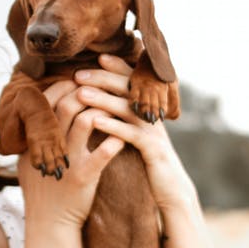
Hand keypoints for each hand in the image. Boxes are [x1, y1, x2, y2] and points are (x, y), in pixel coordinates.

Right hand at [17, 79, 124, 229]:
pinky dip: (114, 142)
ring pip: (86, 122)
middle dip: (87, 92)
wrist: (48, 222)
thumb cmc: (42, 188)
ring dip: (103, 111)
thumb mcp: (28, 159)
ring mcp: (67, 160)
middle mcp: (49, 146)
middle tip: (101, 90)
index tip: (78, 82)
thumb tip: (38, 109)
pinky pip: (102, 154)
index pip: (47, 100)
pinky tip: (122, 138)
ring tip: (115, 109)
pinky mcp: (83, 177)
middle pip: (68, 104)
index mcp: (35, 138)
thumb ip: (34, 136)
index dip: (64, 86)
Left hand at [73, 54, 199, 212]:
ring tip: (81, 93)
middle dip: (103, 78)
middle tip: (78, 74)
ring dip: (103, 99)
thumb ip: (127, 117)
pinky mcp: (153, 150)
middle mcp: (153, 115)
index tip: (96, 58)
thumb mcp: (139, 135)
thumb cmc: (149, 161)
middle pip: (129, 88)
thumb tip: (105, 100)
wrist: (171, 189)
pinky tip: (94, 122)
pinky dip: (112, 126)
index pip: (133, 81)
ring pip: (128, 108)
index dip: (116, 67)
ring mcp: (154, 131)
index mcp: (148, 109)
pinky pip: (131, 134)